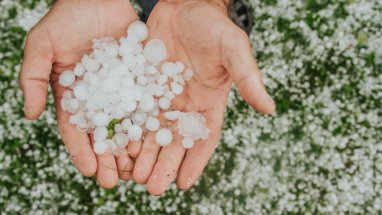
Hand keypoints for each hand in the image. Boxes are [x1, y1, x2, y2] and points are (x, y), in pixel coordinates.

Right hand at [19, 0, 137, 187]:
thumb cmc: (68, 18)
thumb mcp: (42, 46)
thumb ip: (32, 78)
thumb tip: (31, 115)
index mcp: (73, 95)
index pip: (76, 129)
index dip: (81, 151)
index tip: (89, 171)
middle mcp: (99, 97)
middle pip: (103, 134)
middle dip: (107, 158)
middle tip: (114, 181)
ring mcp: (121, 90)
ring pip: (126, 125)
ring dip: (130, 149)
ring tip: (135, 170)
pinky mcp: (141, 80)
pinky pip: (146, 104)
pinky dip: (149, 124)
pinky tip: (154, 141)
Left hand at [131, 0, 275, 194]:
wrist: (184, 4)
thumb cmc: (213, 26)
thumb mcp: (233, 49)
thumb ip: (248, 78)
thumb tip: (270, 108)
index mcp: (209, 102)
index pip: (204, 138)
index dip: (195, 161)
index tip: (183, 184)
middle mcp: (185, 104)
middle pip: (174, 141)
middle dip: (164, 164)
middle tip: (151, 188)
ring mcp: (162, 96)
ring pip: (152, 131)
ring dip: (143, 153)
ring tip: (132, 174)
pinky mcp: (143, 85)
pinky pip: (134, 110)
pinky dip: (127, 129)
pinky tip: (118, 145)